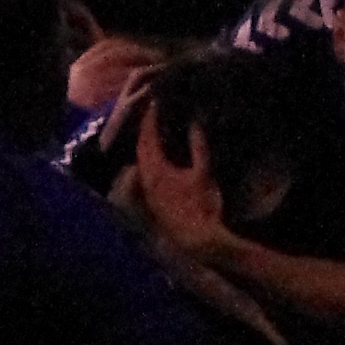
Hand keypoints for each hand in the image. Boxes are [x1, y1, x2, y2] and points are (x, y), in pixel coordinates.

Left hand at [131, 102, 223, 252]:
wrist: (198, 239)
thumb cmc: (202, 205)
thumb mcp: (204, 172)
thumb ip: (198, 146)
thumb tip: (195, 123)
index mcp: (155, 168)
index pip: (147, 138)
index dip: (150, 120)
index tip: (155, 105)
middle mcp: (146, 178)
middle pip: (140, 149)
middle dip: (145, 132)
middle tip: (153, 117)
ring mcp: (148, 192)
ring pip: (142, 162)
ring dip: (147, 147)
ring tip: (157, 136)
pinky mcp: (154, 201)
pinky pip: (147, 174)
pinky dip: (151, 161)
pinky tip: (162, 161)